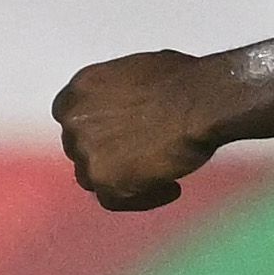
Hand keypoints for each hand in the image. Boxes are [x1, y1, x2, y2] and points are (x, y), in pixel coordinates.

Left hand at [52, 49, 221, 208]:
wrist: (200, 102)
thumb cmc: (183, 81)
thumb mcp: (136, 73)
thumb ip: (118, 95)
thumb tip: (127, 109)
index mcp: (80, 88)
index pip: (73, 118)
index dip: (96, 130)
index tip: (118, 136)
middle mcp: (74, 120)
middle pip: (81, 149)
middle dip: (108, 155)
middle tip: (141, 157)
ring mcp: (86, 153)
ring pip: (93, 178)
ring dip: (121, 178)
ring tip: (162, 176)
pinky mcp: (105, 183)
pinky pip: (115, 201)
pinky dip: (143, 198)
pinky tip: (171, 188)